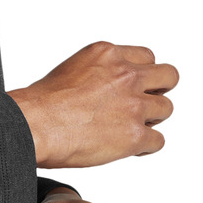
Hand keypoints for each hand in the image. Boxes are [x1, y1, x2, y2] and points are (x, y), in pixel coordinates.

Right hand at [7, 41, 178, 168]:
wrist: (35, 125)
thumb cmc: (41, 103)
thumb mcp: (70, 68)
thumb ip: (96, 73)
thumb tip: (101, 88)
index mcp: (107, 55)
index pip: (146, 57)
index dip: (143, 73)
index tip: (138, 83)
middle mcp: (125, 76)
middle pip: (168, 76)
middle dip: (159, 89)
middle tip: (149, 101)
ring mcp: (133, 105)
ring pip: (166, 108)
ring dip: (153, 119)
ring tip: (135, 127)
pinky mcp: (135, 134)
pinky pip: (158, 140)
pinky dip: (147, 146)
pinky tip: (133, 147)